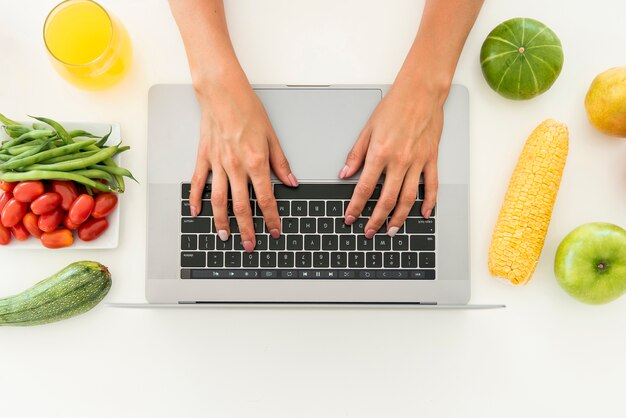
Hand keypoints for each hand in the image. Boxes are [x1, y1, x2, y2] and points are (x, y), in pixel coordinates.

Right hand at [190, 80, 297, 251]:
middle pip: (241, 206)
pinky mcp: (203, 158)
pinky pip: (197, 183)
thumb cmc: (247, 109)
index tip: (274, 230)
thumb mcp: (271, 136)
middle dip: (247, 229)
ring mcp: (217, 164)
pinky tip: (196, 212)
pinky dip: (195, 199)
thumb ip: (280, 162)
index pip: (265, 198)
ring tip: (225, 236)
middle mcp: (235, 167)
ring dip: (221, 221)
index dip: (271, 218)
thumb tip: (291, 182)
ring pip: (219, 200)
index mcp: (255, 162)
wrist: (222, 92)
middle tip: (250, 245)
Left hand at [340, 80, 446, 237]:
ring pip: (408, 198)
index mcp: (380, 153)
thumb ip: (356, 154)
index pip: (365, 188)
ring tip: (391, 230)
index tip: (350, 218)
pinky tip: (423, 213)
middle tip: (369, 231)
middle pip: (386, 199)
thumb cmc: (394, 106)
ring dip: (399, 218)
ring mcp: (417, 162)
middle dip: (376, 219)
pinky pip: (431, 186)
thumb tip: (344, 174)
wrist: (421, 92)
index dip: (356, 206)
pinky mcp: (431, 159)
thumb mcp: (367, 129)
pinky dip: (428, 202)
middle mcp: (399, 161)